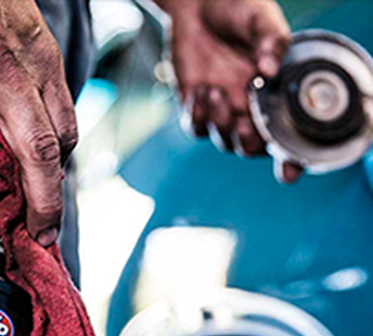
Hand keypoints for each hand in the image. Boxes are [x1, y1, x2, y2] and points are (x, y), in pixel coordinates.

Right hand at [0, 0, 78, 244]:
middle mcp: (7, 80)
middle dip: (42, 206)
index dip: (58, 175)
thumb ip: (41, 90)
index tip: (49, 196)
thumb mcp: (32, 38)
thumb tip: (44, 139)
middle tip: (39, 232)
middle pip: (38, 158)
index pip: (63, 136)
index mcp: (40, 65)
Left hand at [161, 0, 303, 183]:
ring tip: (214, 89)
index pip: (285, 134)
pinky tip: (199, 91)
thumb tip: (269, 70)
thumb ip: (271, 40)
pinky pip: (196, 128)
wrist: (198, 4)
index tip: (289, 170)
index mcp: (274, 94)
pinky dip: (198, 117)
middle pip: (252, 148)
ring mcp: (222, 111)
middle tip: (242, 122)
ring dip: (219, 122)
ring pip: (223, 142)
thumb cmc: (237, 10)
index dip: (289, 159)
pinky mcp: (195, 108)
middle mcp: (249, 109)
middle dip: (248, 142)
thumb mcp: (260, 18)